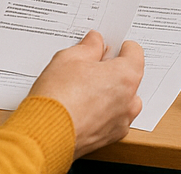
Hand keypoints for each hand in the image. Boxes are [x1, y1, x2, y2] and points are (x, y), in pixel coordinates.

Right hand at [28, 30, 143, 158]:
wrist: (45, 135)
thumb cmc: (58, 98)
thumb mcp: (69, 58)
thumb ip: (89, 47)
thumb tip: (95, 42)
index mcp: (125, 76)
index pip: (135, 53)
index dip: (120, 47)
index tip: (107, 47)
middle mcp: (129, 101)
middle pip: (129, 78)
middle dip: (113, 71)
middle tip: (90, 67)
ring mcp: (120, 122)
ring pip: (122, 100)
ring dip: (110, 94)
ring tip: (84, 90)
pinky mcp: (109, 137)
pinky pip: (112, 119)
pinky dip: (103, 113)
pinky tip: (82, 108)